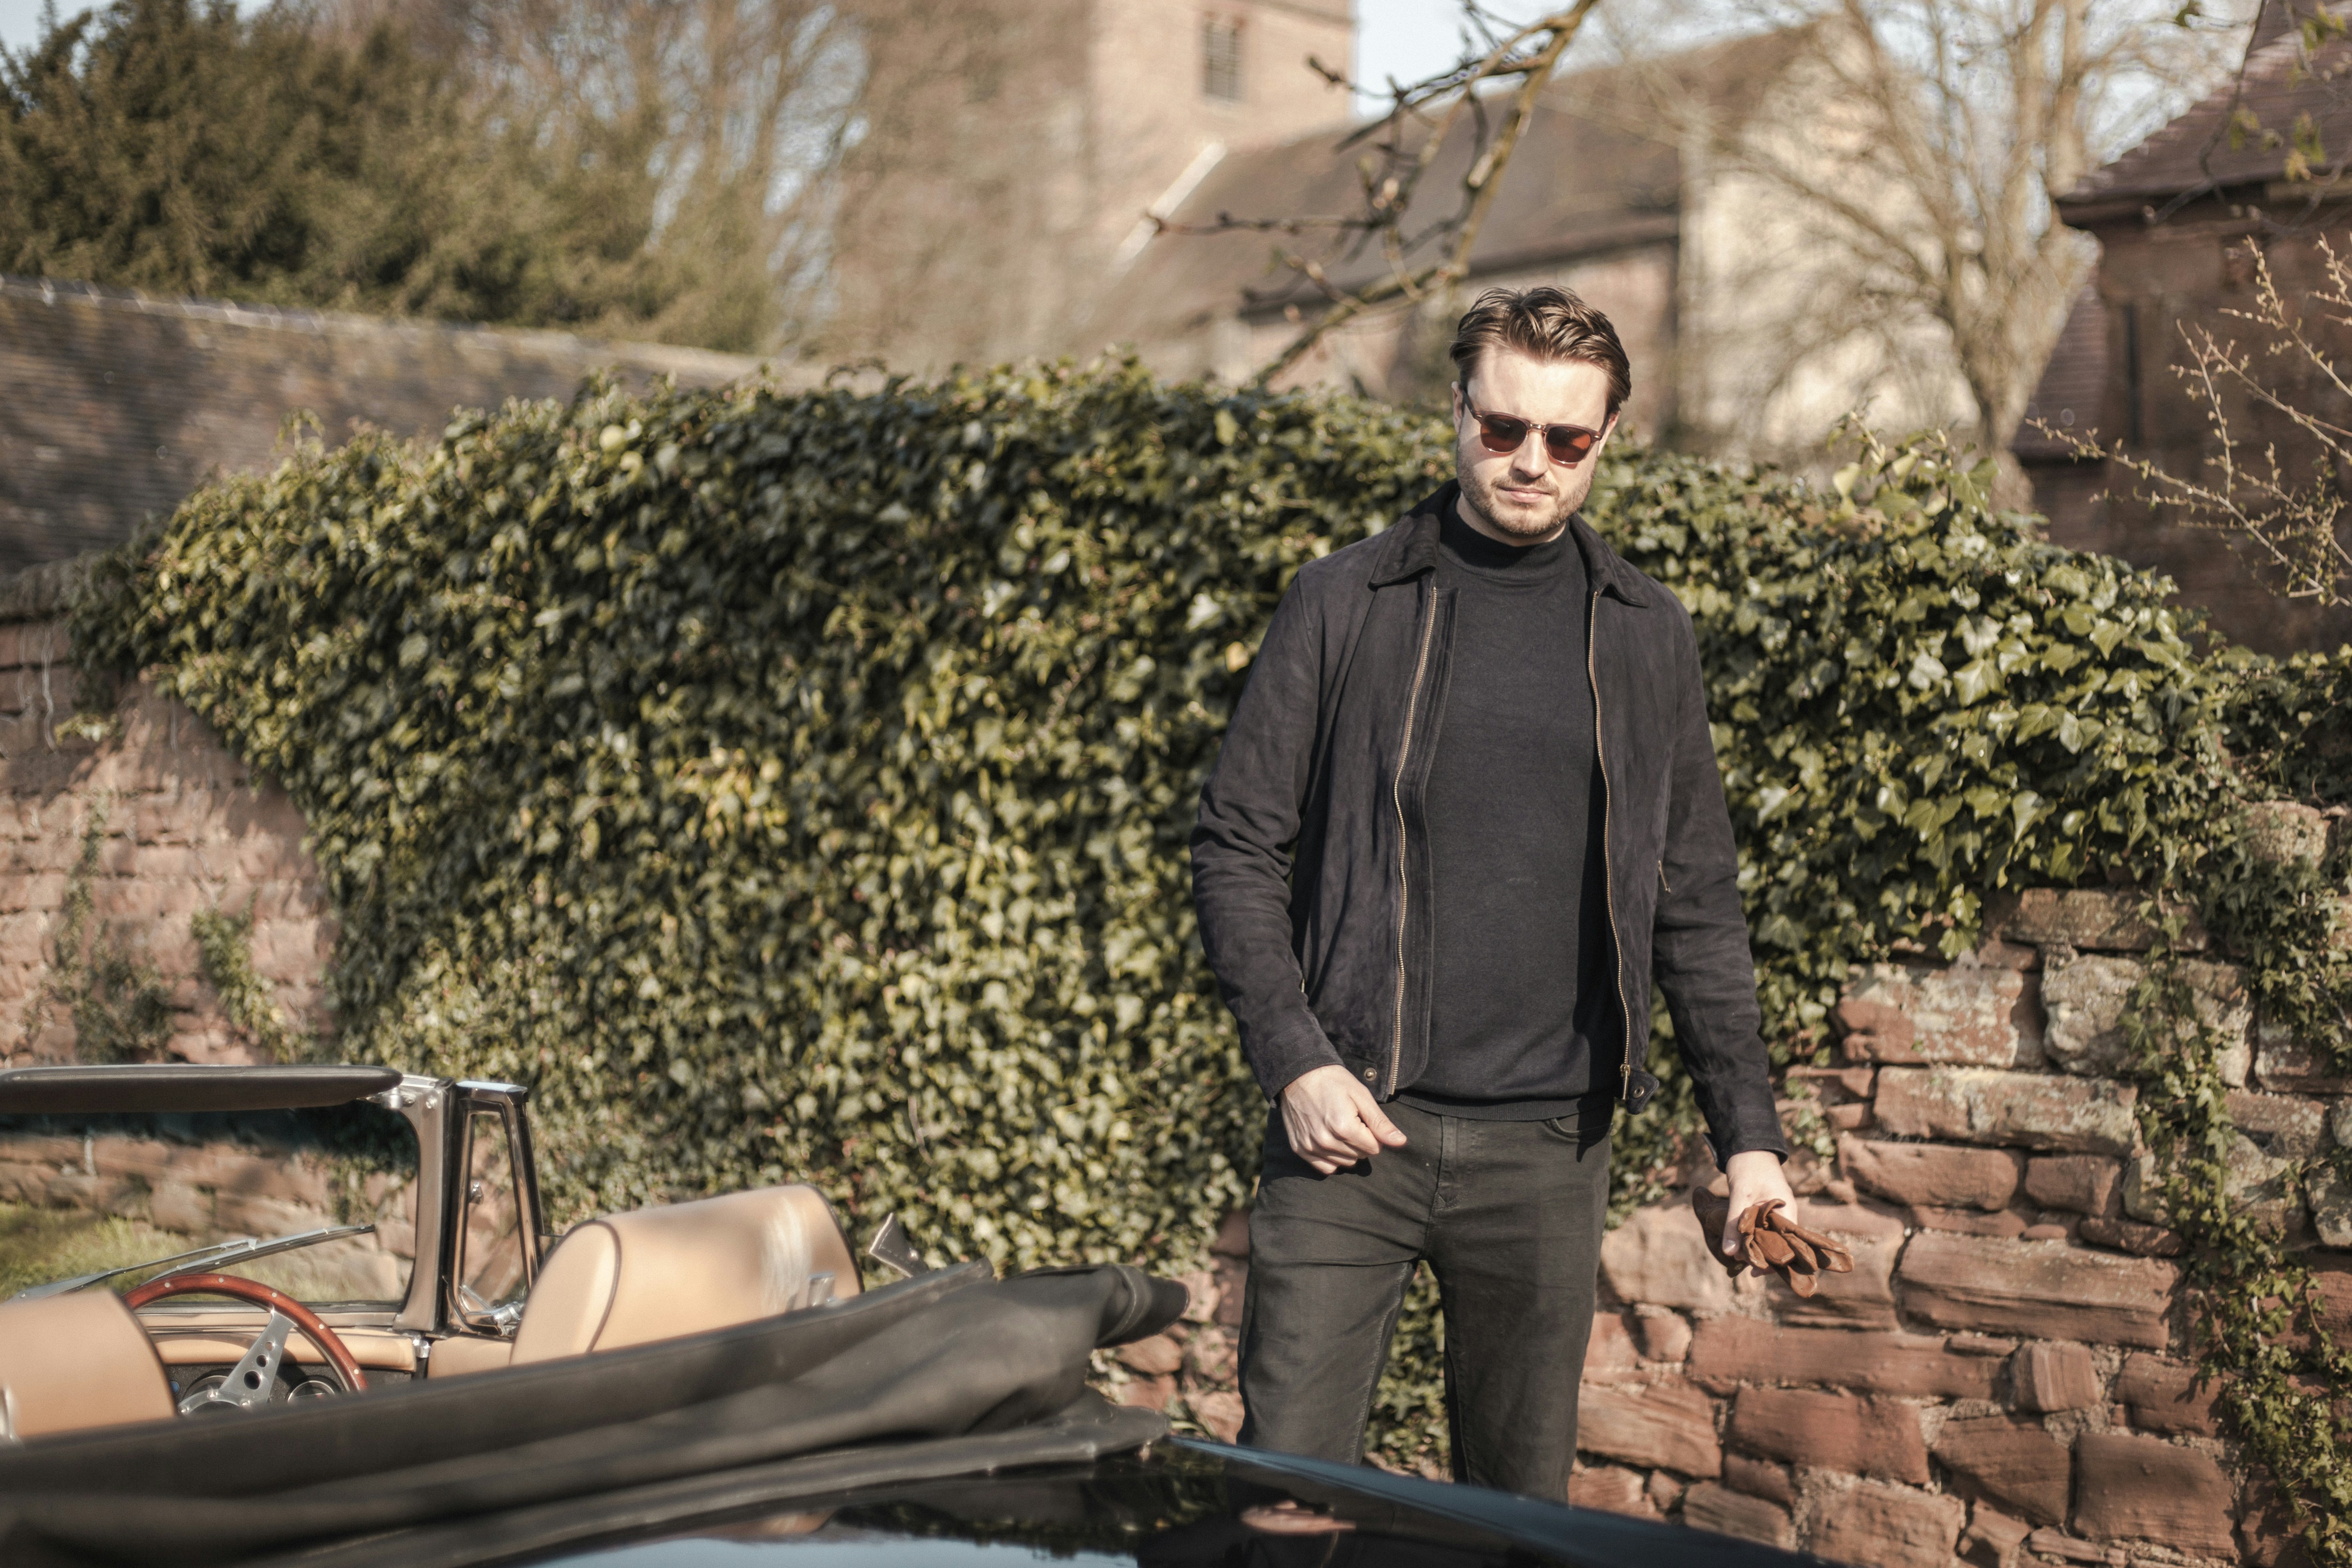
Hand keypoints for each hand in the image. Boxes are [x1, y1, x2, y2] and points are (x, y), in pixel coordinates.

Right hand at [1279, 1065, 1408, 1173]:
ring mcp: (1311, 1147)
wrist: (1299, 1074)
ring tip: (1338, 1128)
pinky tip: (1330, 1141)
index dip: (1373, 1134)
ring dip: (1347, 1150)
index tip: (1362, 1119)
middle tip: (1350, 1121)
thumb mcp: (1361, 1096)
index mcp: (1344, 1127)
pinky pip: (1325, 1167)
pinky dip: (1332, 1158)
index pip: (1374, 1148)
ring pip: (1344, 1163)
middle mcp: (1326, 1141)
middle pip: (1359, 1157)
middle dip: (1361, 1142)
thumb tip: (1401, 1142)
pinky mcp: (1300, 1149)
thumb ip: (1380, 1123)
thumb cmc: (1333, 1081)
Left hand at [1718, 1149, 1795, 1259]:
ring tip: (1741, 1260)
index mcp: (1787, 1212)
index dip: (1775, 1260)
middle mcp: (1785, 1215)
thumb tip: (1729, 1253)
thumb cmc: (1748, 1166)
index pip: (1787, 1245)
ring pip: (1770, 1239)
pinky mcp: (1766, 1213)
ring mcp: (1776, 1214)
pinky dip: (1753, 1239)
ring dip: (1757, 1249)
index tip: (1757, 1270)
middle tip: (1747, 1269)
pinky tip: (1741, 1246)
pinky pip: (1762, 1231)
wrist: (1748, 1147)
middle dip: (1765, 1258)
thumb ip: (1735, 1223)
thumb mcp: (1740, 1194)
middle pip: (1780, 1246)